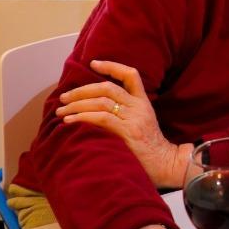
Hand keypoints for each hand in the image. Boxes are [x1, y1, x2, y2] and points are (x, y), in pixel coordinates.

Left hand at [55, 59, 190, 187]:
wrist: (167, 164)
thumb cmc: (150, 149)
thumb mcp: (141, 124)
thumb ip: (126, 114)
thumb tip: (95, 110)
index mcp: (143, 103)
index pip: (131, 75)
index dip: (112, 66)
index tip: (93, 64)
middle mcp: (139, 107)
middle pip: (108, 87)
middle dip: (82, 91)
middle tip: (64, 97)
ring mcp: (135, 118)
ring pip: (102, 102)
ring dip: (77, 105)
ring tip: (61, 112)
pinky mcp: (128, 131)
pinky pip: (102, 118)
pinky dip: (82, 117)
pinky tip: (70, 121)